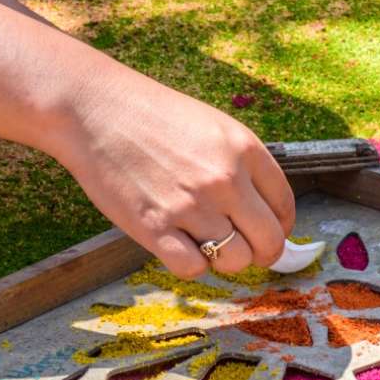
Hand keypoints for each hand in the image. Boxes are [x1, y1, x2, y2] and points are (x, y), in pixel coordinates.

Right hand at [48, 67, 294, 278]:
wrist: (94, 110)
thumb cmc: (150, 116)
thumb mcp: (211, 126)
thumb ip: (241, 164)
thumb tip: (261, 211)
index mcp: (244, 149)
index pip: (284, 206)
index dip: (279, 227)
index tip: (266, 232)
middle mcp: (225, 179)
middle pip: (268, 241)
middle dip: (261, 253)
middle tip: (243, 250)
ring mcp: (191, 206)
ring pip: (234, 260)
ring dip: (224, 260)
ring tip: (203, 242)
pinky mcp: (155, 227)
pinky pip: (193, 269)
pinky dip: (189, 264)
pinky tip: (177, 245)